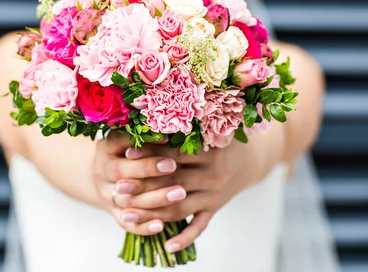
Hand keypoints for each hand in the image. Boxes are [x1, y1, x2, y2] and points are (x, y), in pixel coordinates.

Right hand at [91, 132, 184, 235]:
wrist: (103, 177)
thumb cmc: (125, 152)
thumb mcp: (129, 138)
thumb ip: (145, 135)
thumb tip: (173, 128)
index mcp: (106, 148)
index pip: (120, 142)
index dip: (142, 141)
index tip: (166, 138)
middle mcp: (103, 171)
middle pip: (122, 172)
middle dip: (148, 169)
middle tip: (172, 166)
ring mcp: (106, 194)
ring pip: (127, 200)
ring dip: (154, 198)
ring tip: (180, 193)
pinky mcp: (114, 214)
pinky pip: (126, 224)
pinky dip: (143, 226)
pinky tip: (161, 226)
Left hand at [111, 138, 270, 252]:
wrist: (250, 161)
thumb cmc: (218, 140)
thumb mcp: (207, 130)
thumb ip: (182, 129)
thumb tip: (146, 121)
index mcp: (209, 152)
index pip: (174, 155)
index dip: (151, 154)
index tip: (127, 154)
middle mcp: (212, 176)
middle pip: (173, 183)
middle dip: (143, 186)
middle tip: (118, 188)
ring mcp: (213, 195)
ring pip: (179, 207)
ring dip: (152, 213)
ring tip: (126, 215)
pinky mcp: (214, 209)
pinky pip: (199, 226)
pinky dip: (185, 238)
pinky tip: (167, 246)